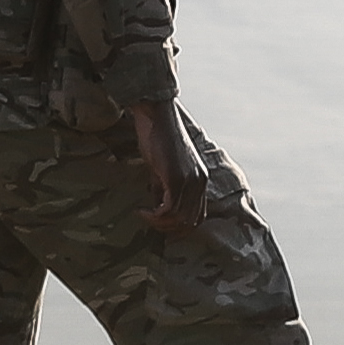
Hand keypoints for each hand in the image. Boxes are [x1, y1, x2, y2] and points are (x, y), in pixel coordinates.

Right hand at [129, 103, 202, 237]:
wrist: (157, 116)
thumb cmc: (157, 139)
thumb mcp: (163, 169)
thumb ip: (164, 189)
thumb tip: (157, 208)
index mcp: (201, 180)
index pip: (198, 216)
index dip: (180, 227)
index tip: (159, 223)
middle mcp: (200, 182)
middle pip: (190, 222)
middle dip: (168, 228)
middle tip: (149, 221)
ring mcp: (190, 181)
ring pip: (179, 218)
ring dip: (159, 223)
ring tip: (144, 215)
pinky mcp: (177, 178)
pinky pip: (169, 209)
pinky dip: (154, 215)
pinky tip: (142, 210)